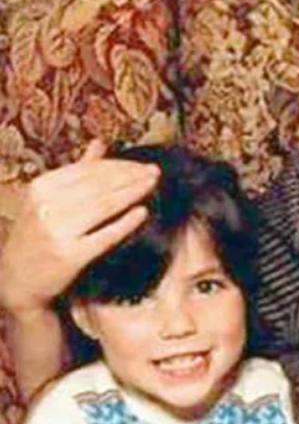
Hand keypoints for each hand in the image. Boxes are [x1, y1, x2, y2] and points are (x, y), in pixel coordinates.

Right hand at [0, 139, 157, 313]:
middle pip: (98, 186)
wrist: (18, 280)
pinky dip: (125, 223)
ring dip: (132, 193)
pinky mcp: (70, 256)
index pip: (88, 171)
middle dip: (131, 176)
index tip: (143, 165)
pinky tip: (142, 213)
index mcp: (42, 187)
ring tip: (153, 185)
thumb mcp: (49, 198)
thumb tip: (100, 143)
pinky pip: (104, 236)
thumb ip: (77, 171)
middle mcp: (47, 206)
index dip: (120, 166)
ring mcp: (57, 231)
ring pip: (103, 206)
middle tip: (155, 172)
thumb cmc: (39, 235)